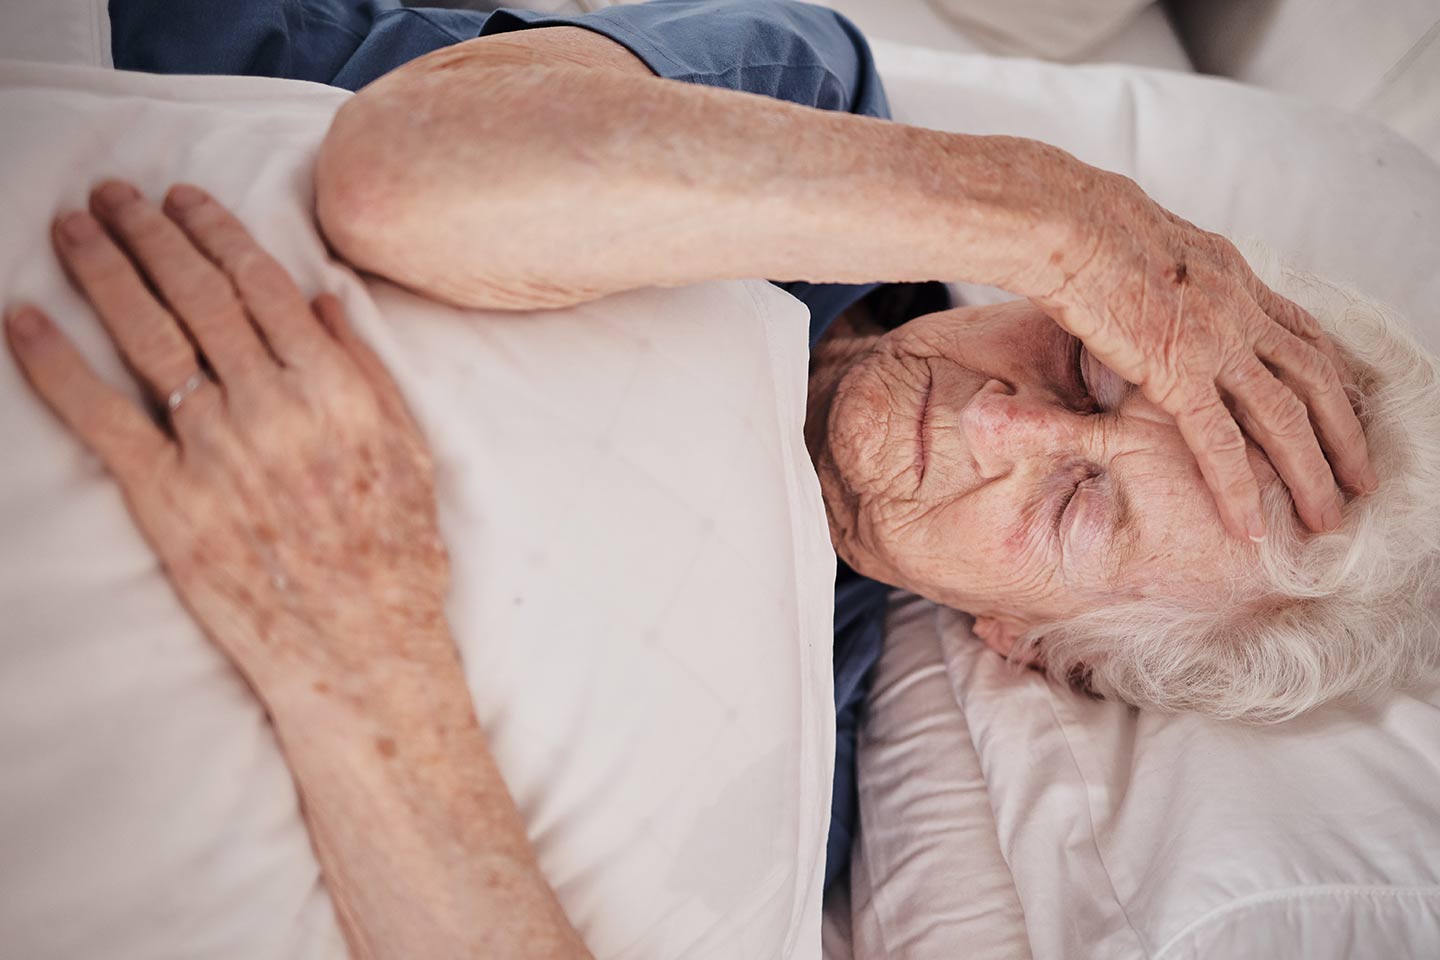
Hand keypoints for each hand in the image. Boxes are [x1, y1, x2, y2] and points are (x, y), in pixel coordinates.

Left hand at [5, 180, 448, 697]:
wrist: (364, 649)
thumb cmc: (397, 556)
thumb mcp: (409, 451)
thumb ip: (366, 370)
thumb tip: (322, 297)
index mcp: (335, 388)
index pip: (261, 284)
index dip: (216, 231)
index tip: (185, 201)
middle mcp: (272, 405)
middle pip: (196, 295)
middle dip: (149, 232)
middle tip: (114, 196)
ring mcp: (216, 451)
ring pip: (146, 336)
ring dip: (103, 270)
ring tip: (72, 228)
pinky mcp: (168, 501)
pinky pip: (101, 418)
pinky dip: (55, 364)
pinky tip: (24, 322)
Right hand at [1028, 169, 1375, 541]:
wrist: (1070, 224)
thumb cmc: (1084, 224)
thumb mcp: (1149, 242)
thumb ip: (1168, 274)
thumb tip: (1152, 283)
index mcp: (1233, 274)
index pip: (1299, 330)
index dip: (1327, 373)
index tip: (1341, 406)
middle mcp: (1239, 307)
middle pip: (1313, 378)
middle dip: (1344, 432)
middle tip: (1361, 476)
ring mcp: (1216, 341)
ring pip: (1286, 417)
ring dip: (1312, 471)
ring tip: (1328, 516)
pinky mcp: (1177, 371)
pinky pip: (1219, 441)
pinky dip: (1238, 488)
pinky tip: (1249, 525)